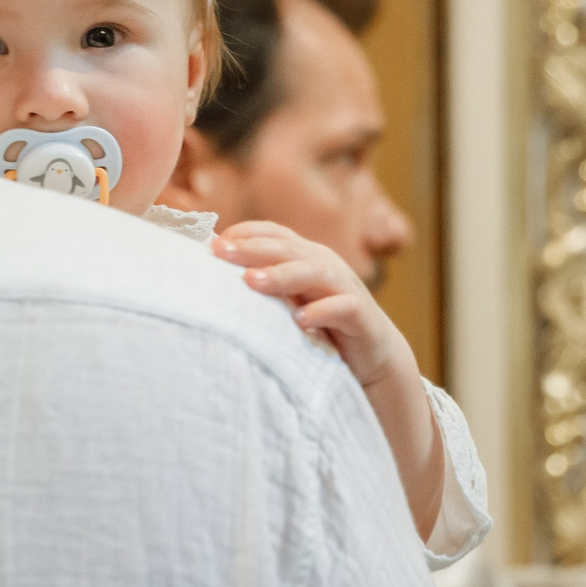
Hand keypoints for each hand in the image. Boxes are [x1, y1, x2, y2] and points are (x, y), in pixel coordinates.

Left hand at [211, 221, 412, 388]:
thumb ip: (263, 284)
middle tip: (221, 252)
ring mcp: (345, 288)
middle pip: (288, 249)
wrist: (374, 353)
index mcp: (306, 255)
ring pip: (314, 272)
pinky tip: (300, 320)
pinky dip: (322, 311)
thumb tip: (211, 274)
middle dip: (253, 248)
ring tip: (251, 281)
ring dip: (282, 275)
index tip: (214, 242)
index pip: (275, 233)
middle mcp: (326, 264)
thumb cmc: (321, 324)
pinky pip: (343, 308)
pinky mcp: (362, 316)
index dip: (246, 233)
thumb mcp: (290, 299)